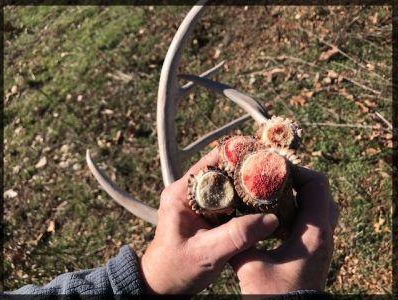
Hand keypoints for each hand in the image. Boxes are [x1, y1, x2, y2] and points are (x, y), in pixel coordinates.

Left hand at [140, 148, 278, 293]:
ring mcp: (199, 202)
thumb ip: (236, 235)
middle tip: (276, 171)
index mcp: (181, 193)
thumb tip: (270, 219)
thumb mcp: (207, 253)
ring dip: (249, 186)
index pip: (212, 162)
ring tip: (275, 183)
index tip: (264, 156)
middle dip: (248, 170)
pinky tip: (264, 202)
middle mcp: (189, 192)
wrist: (164, 285)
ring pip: (229, 186)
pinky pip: (230, 201)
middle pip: (223, 171)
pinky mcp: (207, 214)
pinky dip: (246, 201)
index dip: (238, 156)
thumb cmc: (176, 269)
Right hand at [230, 167, 338, 293]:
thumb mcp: (250, 267)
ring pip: (318, 204)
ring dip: (297, 194)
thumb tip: (222, 221)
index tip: (271, 167)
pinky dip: (297, 209)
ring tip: (271, 192)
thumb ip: (238, 240)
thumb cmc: (276, 297)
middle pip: (320, 191)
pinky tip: (272, 214)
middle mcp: (323, 233)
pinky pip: (312, 218)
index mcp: (313, 231)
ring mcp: (321, 242)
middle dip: (296, 179)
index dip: (296, 169)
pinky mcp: (315, 250)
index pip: (317, 184)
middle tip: (271, 177)